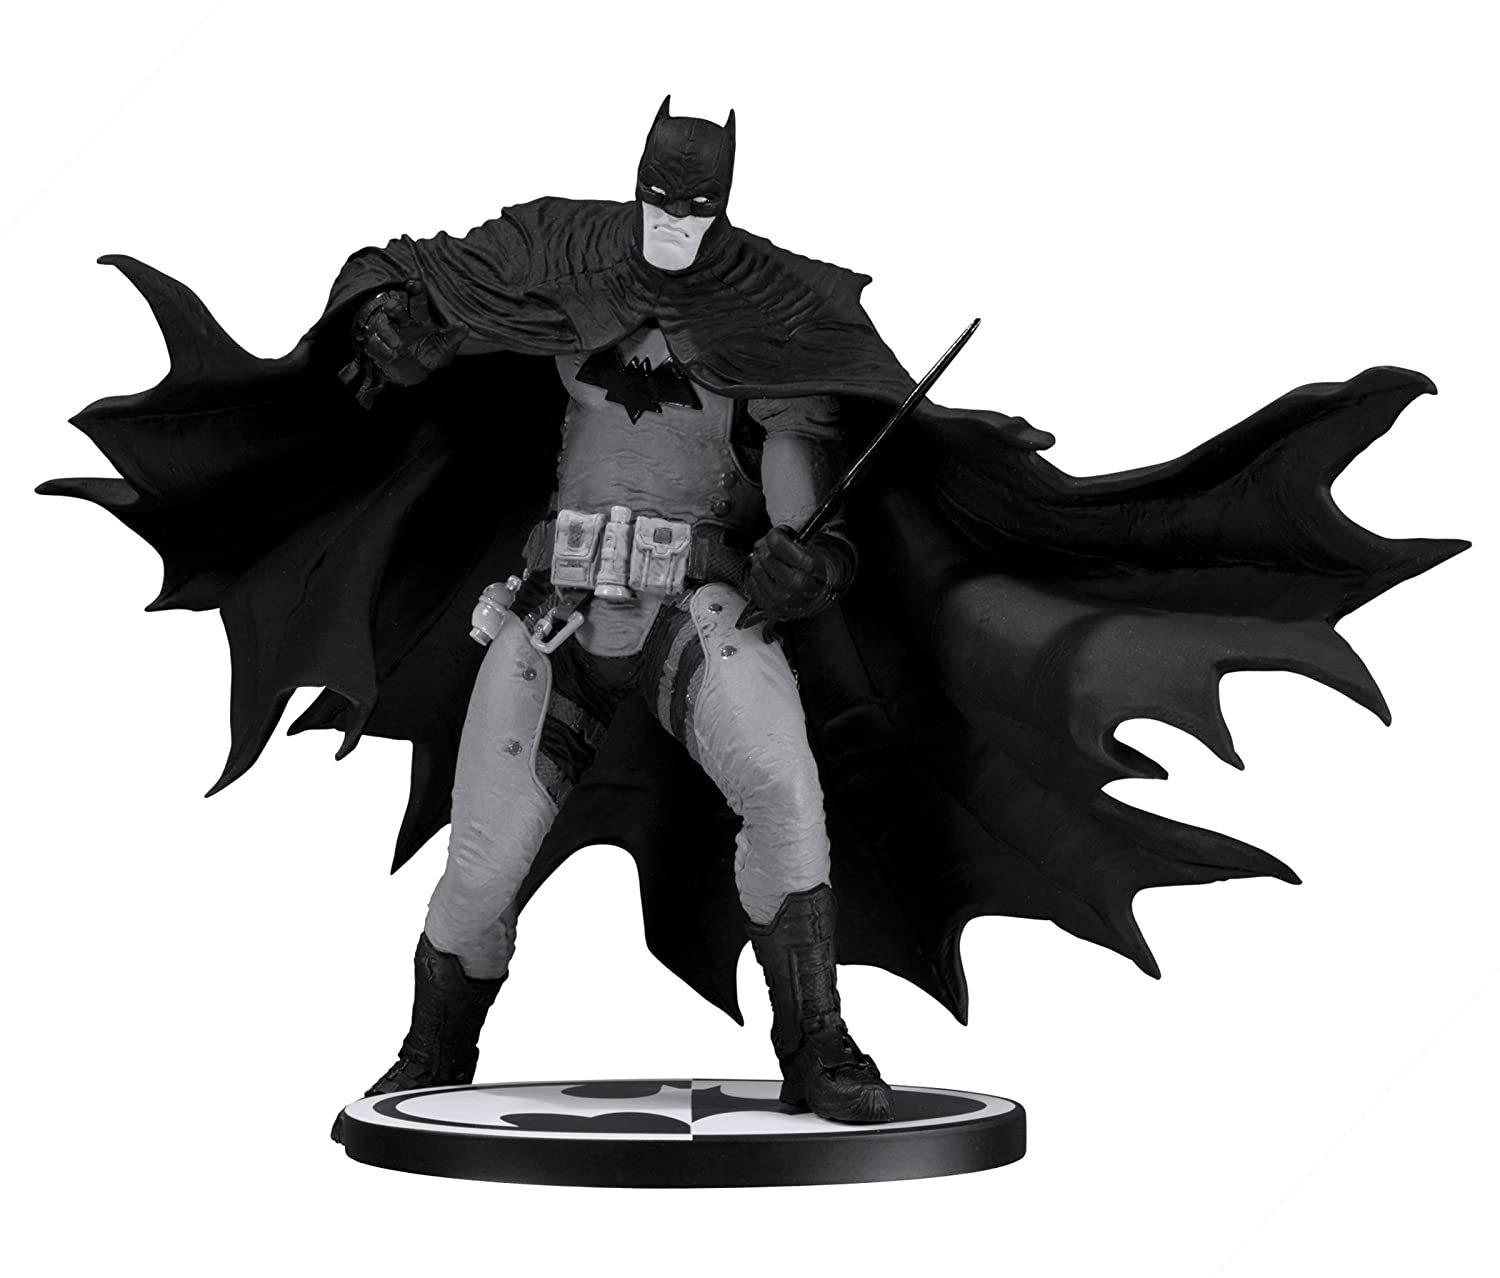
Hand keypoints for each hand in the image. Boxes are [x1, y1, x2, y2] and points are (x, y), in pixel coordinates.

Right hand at [338, 279, 467, 407]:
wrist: (417, 371)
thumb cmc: (432, 351)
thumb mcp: (446, 346)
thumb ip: (454, 336)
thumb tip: (464, 327)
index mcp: (420, 315)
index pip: (417, 299)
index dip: (415, 290)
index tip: (414, 282)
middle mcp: (402, 321)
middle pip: (395, 308)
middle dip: (394, 306)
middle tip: (394, 307)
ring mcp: (389, 333)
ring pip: (383, 326)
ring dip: (387, 332)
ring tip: (397, 344)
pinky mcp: (380, 347)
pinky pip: (377, 345)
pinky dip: (382, 350)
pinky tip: (391, 355)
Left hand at [742, 526, 855, 625]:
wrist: (820, 599)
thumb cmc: (817, 574)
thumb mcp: (813, 551)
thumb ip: (794, 541)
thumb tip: (775, 534)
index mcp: (808, 567)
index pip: (776, 542)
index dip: (775, 534)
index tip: (779, 533)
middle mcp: (794, 585)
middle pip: (765, 556)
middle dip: (766, 547)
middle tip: (771, 546)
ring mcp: (782, 599)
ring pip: (756, 569)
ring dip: (760, 562)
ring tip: (771, 562)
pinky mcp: (771, 608)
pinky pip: (753, 585)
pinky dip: (758, 577)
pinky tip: (770, 576)